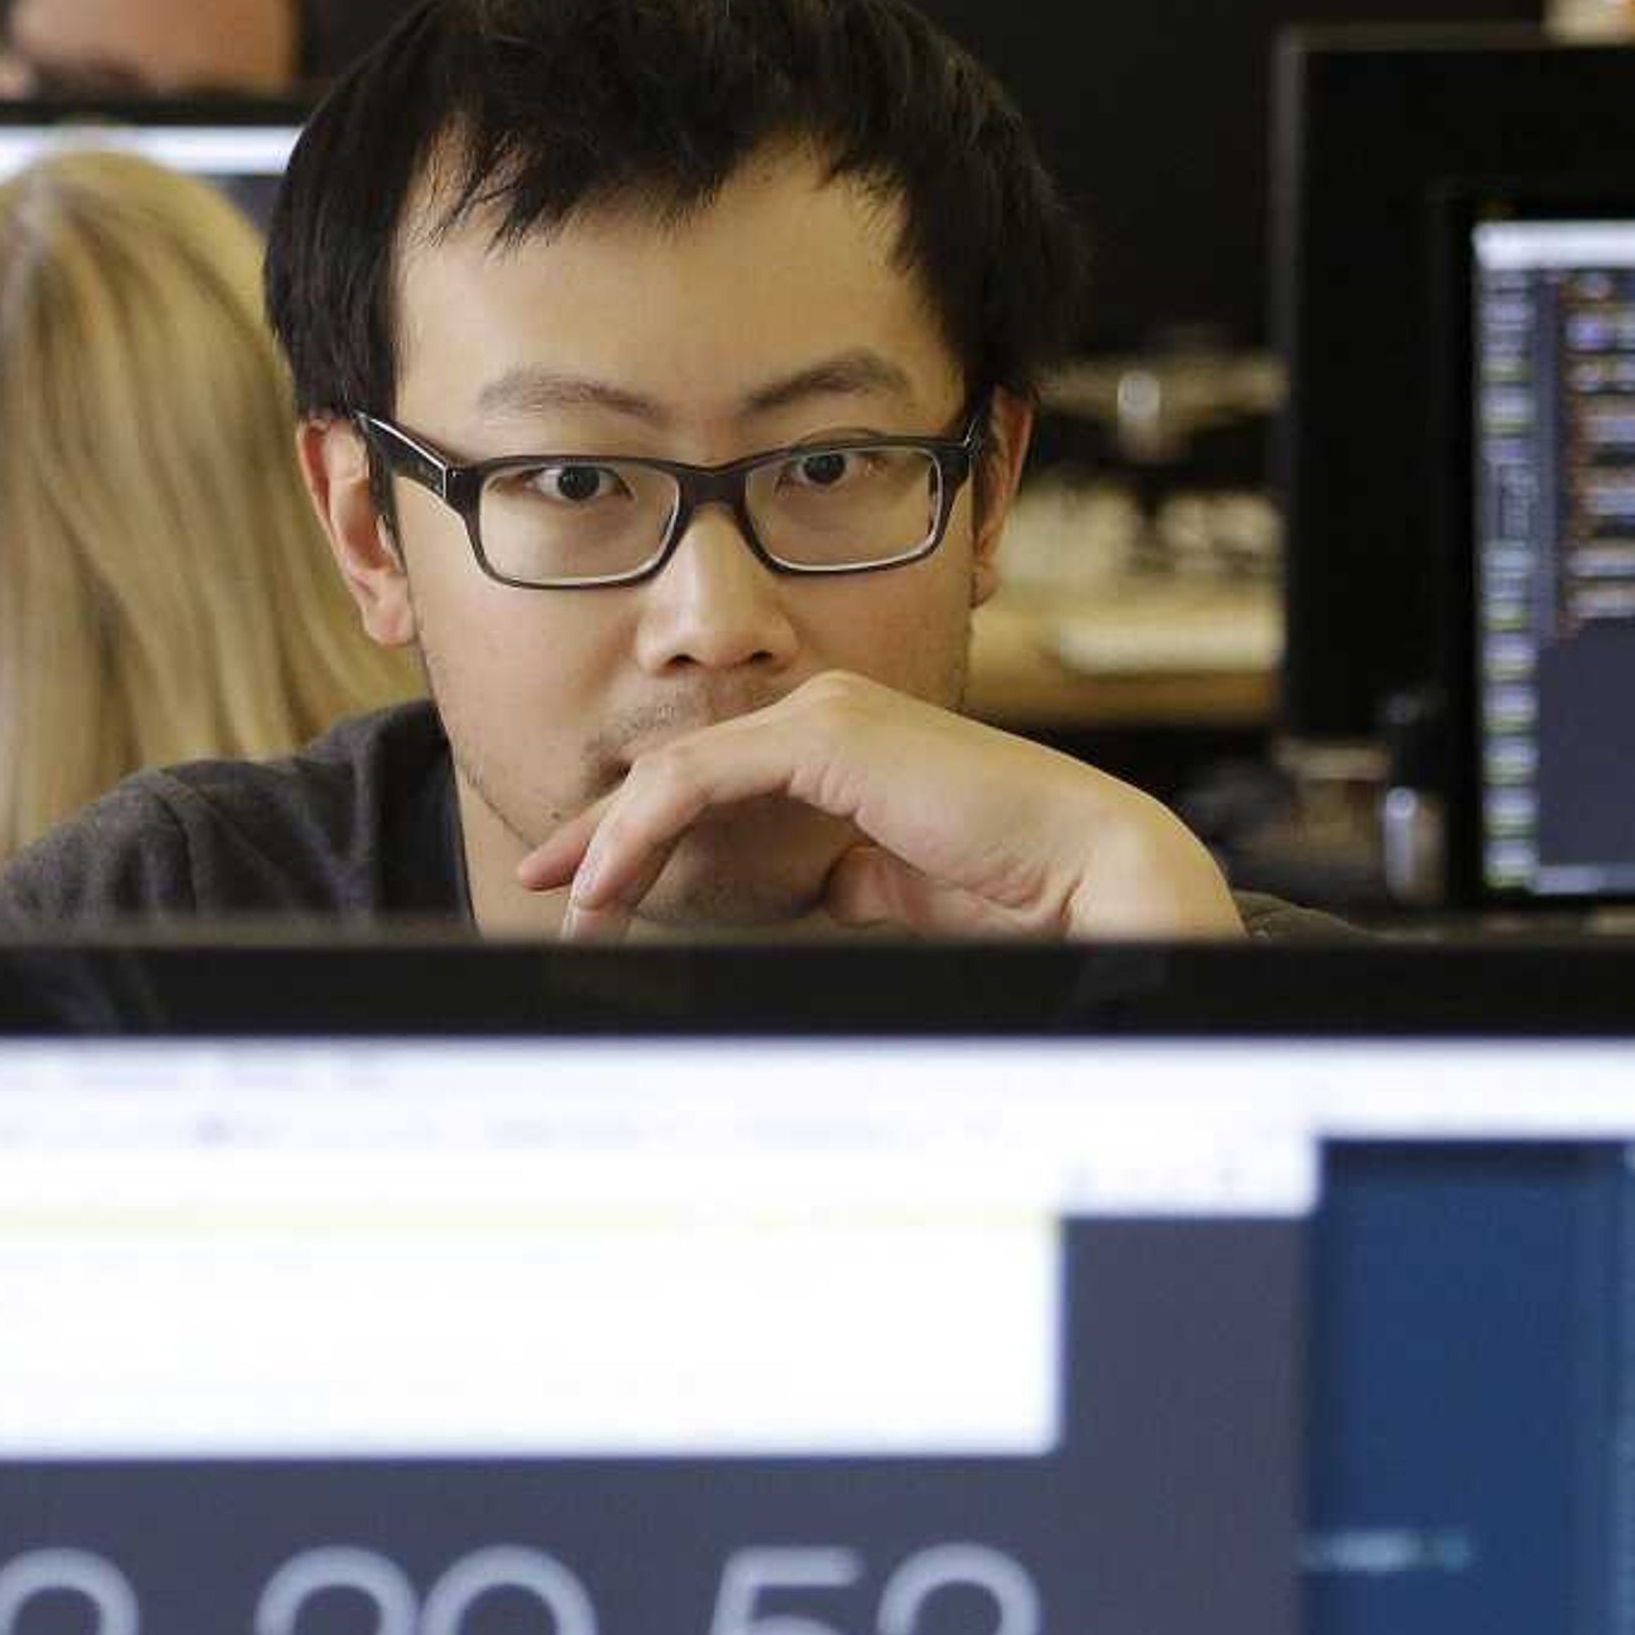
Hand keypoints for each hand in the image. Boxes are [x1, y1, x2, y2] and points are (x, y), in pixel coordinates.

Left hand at [516, 672, 1244, 943]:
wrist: (1092, 880)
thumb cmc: (1016, 893)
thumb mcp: (894, 898)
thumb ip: (841, 891)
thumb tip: (794, 916)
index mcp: (847, 753)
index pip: (714, 790)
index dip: (640, 839)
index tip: (587, 892)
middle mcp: (829, 720)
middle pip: (680, 776)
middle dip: (601, 837)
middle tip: (541, 886)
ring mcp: (827, 719)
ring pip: (677, 777)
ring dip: (608, 843)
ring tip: (567, 906)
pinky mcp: (828, 735)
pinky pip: (698, 781)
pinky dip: (640, 832)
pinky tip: (607, 882)